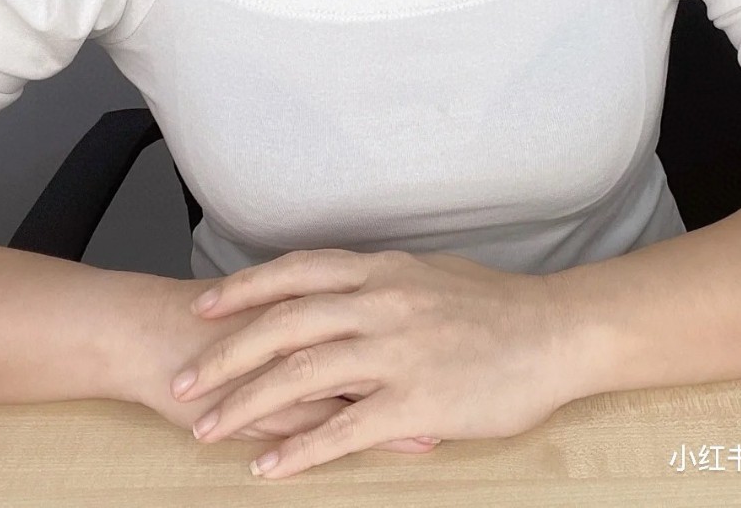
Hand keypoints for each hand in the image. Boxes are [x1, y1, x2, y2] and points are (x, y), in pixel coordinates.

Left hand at [169, 247, 575, 479]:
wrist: (556, 331)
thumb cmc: (499, 305)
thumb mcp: (432, 275)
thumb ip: (383, 283)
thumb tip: (347, 287)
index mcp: (383, 269)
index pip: (296, 272)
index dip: (245, 288)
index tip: (204, 305)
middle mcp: (380, 302)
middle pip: (284, 323)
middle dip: (226, 353)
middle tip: (183, 381)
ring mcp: (397, 350)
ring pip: (302, 375)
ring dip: (247, 404)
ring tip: (207, 430)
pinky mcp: (416, 399)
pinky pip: (344, 429)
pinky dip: (300, 451)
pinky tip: (269, 470)